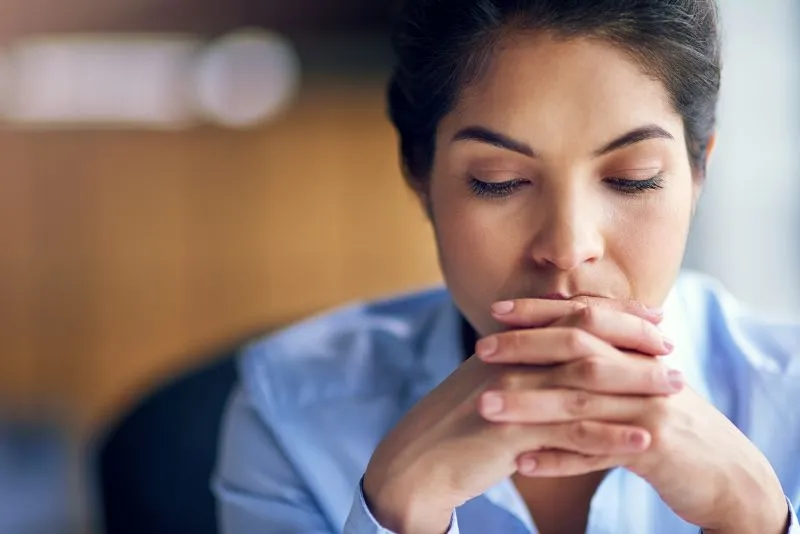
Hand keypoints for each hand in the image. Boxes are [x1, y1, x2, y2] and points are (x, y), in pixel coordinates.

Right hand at [363, 298, 673, 533]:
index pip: (571, 317)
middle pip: (585, 340)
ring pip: (586, 382)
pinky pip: (572, 432)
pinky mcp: (513, 431)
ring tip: (676, 389)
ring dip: (635, 384)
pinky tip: (644, 440)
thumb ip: (525, 363)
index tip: (653, 315)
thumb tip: (560, 353)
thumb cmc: (460, 426)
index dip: (616, 313)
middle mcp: (513, 360)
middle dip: (634, 340)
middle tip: (671, 347)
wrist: (419, 461)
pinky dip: (611, 435)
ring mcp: (513, 393)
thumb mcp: (492, 382)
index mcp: (511, 345)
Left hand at [485, 299, 787, 533]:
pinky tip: (522, 463)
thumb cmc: (668, 425)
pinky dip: (559, 458)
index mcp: (638, 350)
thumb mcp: (640, 384)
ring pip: (581, 401)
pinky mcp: (657, 448)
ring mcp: (651, 407)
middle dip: (526, 346)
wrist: (726, 474)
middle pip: (579, 349)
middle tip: (480, 348)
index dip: (541, 311)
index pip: (585, 316)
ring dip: (529, 404)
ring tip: (485, 406)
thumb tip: (557, 338)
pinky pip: (599, 452)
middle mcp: (644, 370)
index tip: (497, 311)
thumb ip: (605, 360)